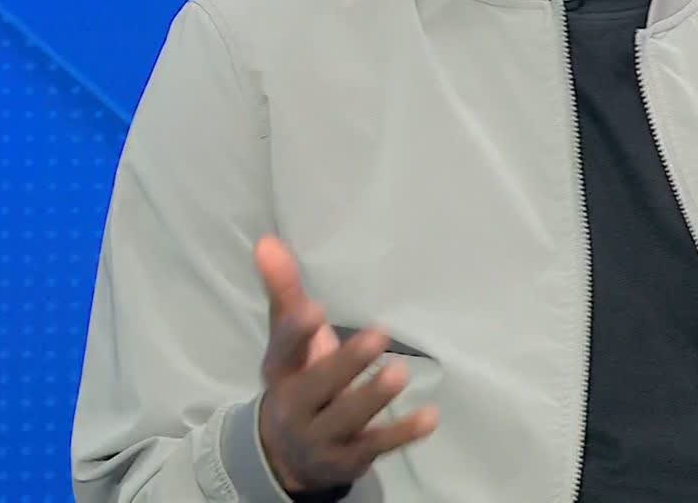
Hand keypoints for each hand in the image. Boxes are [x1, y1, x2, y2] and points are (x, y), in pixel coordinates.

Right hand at [254, 235, 438, 493]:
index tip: (315, 309)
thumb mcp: (289, 338)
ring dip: (374, 396)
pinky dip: (403, 432)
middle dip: (346, 364)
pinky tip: (430, 415)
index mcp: (280, 371)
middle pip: (318, 386)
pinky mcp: (349, 457)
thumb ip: (284, 290)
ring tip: (401, 371)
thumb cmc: (298, 375)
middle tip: (379, 335)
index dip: (297, 332)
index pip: (284, 349)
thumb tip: (266, 240)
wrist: (288, 454)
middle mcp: (295, 406)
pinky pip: (377, 446)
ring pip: (347, 418)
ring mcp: (321, 437)